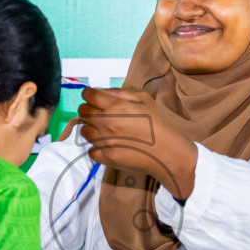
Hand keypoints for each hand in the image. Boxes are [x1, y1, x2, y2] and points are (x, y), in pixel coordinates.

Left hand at [77, 88, 197, 199]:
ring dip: (91, 129)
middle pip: (82, 112)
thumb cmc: (158, 124)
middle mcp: (105, 122)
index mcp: (114, 105)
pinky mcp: (105, 157)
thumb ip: (121, 92)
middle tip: (100, 114)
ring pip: (84, 131)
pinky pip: (90, 151)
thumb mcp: (144, 99)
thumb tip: (103, 92)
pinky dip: (97, 148)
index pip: (88, 95)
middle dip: (89, 110)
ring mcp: (104, 141)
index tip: (93, 98)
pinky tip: (108, 146)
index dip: (89, 95)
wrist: (166, 152)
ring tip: (105, 131)